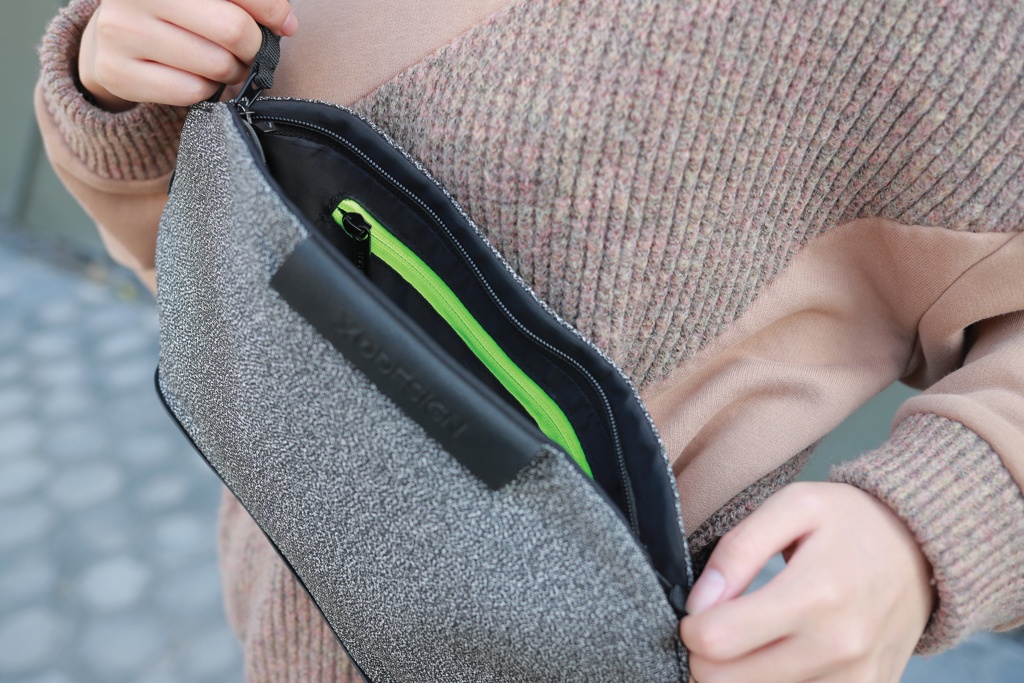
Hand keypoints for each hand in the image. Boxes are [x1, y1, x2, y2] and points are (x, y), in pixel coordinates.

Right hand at [78, 0, 297, 110]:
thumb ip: (245, 0)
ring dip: (233, 71)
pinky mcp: (118, 72)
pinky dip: (207, 90)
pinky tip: (198, 77)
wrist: (112, 37)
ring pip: (216, 65)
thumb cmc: (176, 11)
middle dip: (253, 46)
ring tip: (222, 63)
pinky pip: (193, 91)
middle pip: (232, 30)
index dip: (271, 9)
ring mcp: (121, 32)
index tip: (283, 24)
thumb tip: (286, 23)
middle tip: (249, 50)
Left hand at [681, 482, 935, 682]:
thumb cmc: (851, 523)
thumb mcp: (793, 506)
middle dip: (706, 658)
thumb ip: (738, 550)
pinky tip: (776, 658)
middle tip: (718, 629)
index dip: (692, 627)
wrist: (925, 550)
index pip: (717, 640)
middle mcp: (838, 647)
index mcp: (815, 595)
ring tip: (749, 641)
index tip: (700, 611)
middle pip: (728, 682)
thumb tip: (700, 602)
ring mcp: (856, 679)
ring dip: (739, 677)